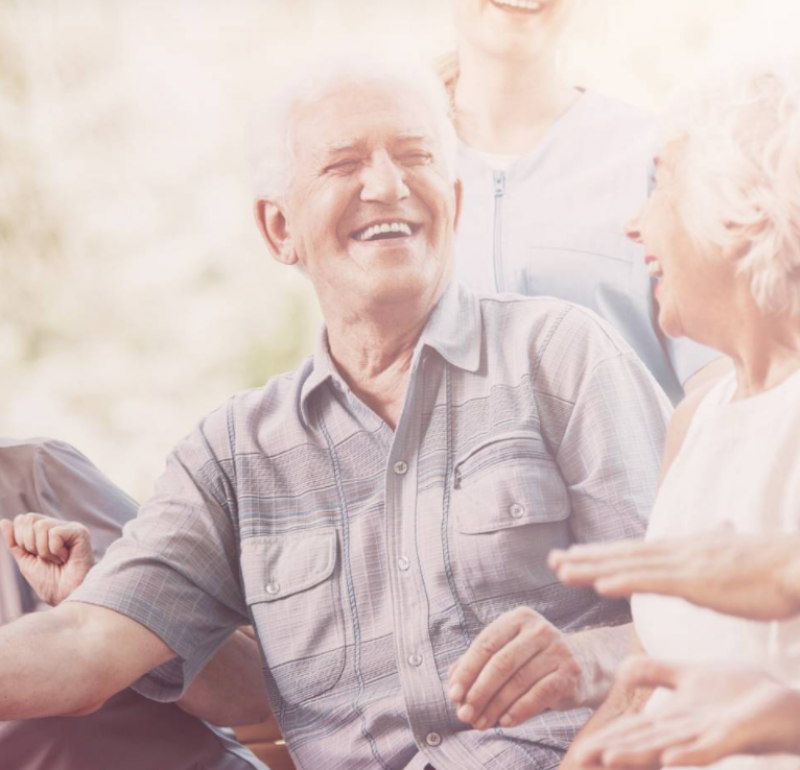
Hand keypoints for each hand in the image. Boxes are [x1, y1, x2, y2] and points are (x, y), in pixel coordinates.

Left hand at [0, 514, 94, 605]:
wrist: (64, 596)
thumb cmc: (49, 581)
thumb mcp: (25, 561)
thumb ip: (14, 542)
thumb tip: (4, 521)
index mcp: (47, 531)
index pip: (24, 519)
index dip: (20, 538)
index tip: (33, 555)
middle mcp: (59, 525)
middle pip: (30, 519)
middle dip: (29, 544)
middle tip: (44, 558)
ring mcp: (71, 527)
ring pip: (41, 526)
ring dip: (43, 550)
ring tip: (57, 560)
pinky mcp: (80, 532)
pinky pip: (55, 533)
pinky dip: (55, 550)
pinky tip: (65, 557)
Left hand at [447, 606, 585, 730]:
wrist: (582, 664)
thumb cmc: (533, 659)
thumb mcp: (506, 652)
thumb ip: (477, 662)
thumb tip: (452, 682)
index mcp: (519, 618)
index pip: (486, 644)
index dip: (467, 671)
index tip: (453, 694)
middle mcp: (539, 629)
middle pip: (501, 663)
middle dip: (478, 692)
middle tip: (464, 714)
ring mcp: (558, 650)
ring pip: (518, 682)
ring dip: (495, 707)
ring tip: (480, 723)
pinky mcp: (570, 673)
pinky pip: (539, 695)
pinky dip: (519, 711)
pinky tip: (504, 722)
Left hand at [549, 532, 799, 620]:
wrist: (798, 566)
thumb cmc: (774, 565)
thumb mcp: (740, 549)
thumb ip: (723, 540)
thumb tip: (722, 524)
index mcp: (685, 549)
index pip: (635, 551)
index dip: (603, 553)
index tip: (576, 555)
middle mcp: (677, 551)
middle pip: (622, 555)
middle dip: (585, 558)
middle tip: (551, 561)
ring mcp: (684, 564)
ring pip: (628, 566)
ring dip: (592, 569)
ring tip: (560, 571)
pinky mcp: (696, 580)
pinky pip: (651, 582)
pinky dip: (623, 581)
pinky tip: (599, 586)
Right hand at [570, 656, 799, 767]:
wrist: (789, 705)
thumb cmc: (744, 694)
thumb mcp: (689, 676)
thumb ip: (656, 672)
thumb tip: (621, 670)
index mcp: (672, 719)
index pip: (628, 729)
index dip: (599, 738)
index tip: (569, 757)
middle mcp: (684, 733)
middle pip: (639, 742)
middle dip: (606, 752)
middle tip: (574, 766)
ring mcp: (707, 735)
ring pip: (665, 746)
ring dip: (637, 754)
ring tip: (607, 758)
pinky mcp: (733, 735)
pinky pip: (708, 747)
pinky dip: (687, 753)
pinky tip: (669, 758)